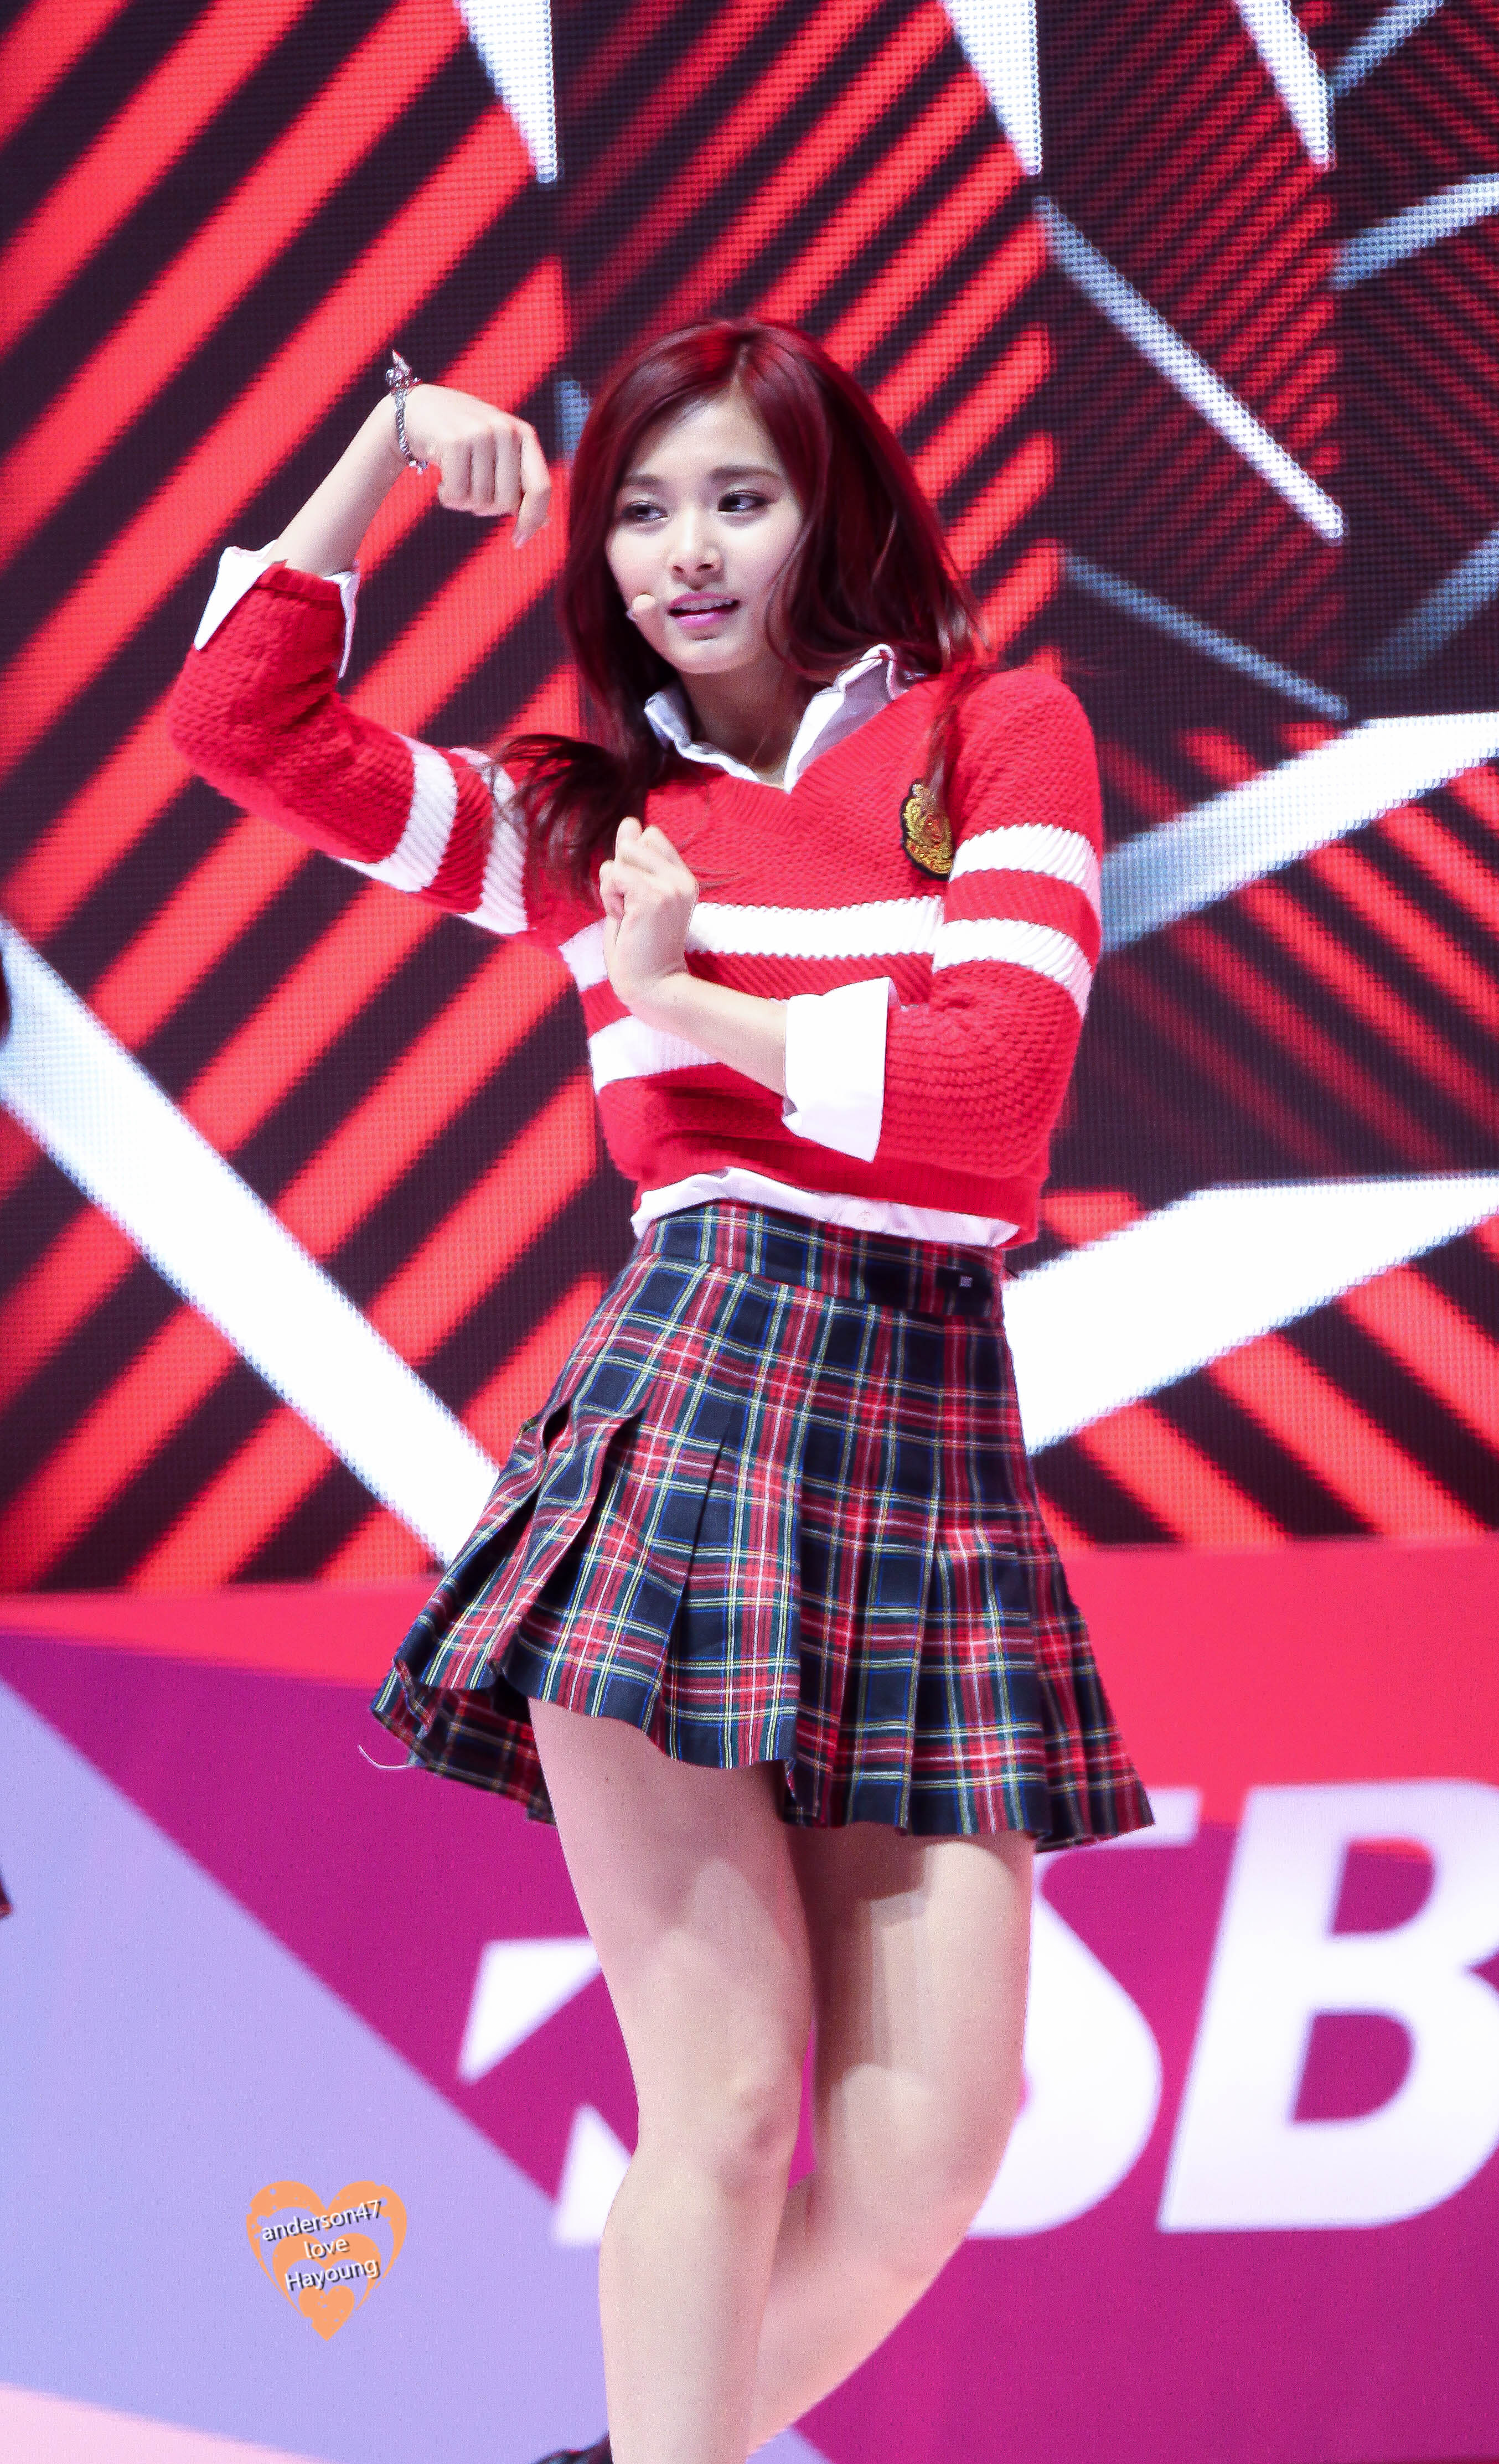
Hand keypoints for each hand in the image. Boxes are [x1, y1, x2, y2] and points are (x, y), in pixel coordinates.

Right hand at [398, 385, 550, 542]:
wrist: (421, 411)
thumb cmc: (464, 439)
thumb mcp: (498, 454)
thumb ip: (521, 484)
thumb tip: (544, 523)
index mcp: (524, 435)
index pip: (541, 488)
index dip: (532, 520)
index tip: (519, 541)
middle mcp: (507, 431)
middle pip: (506, 503)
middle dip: (486, 507)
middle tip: (470, 489)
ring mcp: (482, 434)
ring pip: (479, 501)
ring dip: (463, 501)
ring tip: (454, 478)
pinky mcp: (455, 442)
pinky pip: (457, 495)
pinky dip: (447, 497)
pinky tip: (442, 479)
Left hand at [599, 817, 697, 1020]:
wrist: (652, 987)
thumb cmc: (640, 949)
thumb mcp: (635, 896)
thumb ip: (633, 860)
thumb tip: (629, 820)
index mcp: (683, 878)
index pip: (650, 836)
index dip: (632, 862)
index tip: (637, 899)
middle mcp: (682, 879)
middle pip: (634, 841)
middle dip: (619, 872)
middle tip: (630, 909)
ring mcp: (670, 887)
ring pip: (621, 857)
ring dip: (611, 887)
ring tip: (627, 917)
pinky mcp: (652, 897)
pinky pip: (614, 874)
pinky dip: (609, 897)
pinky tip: (622, 919)